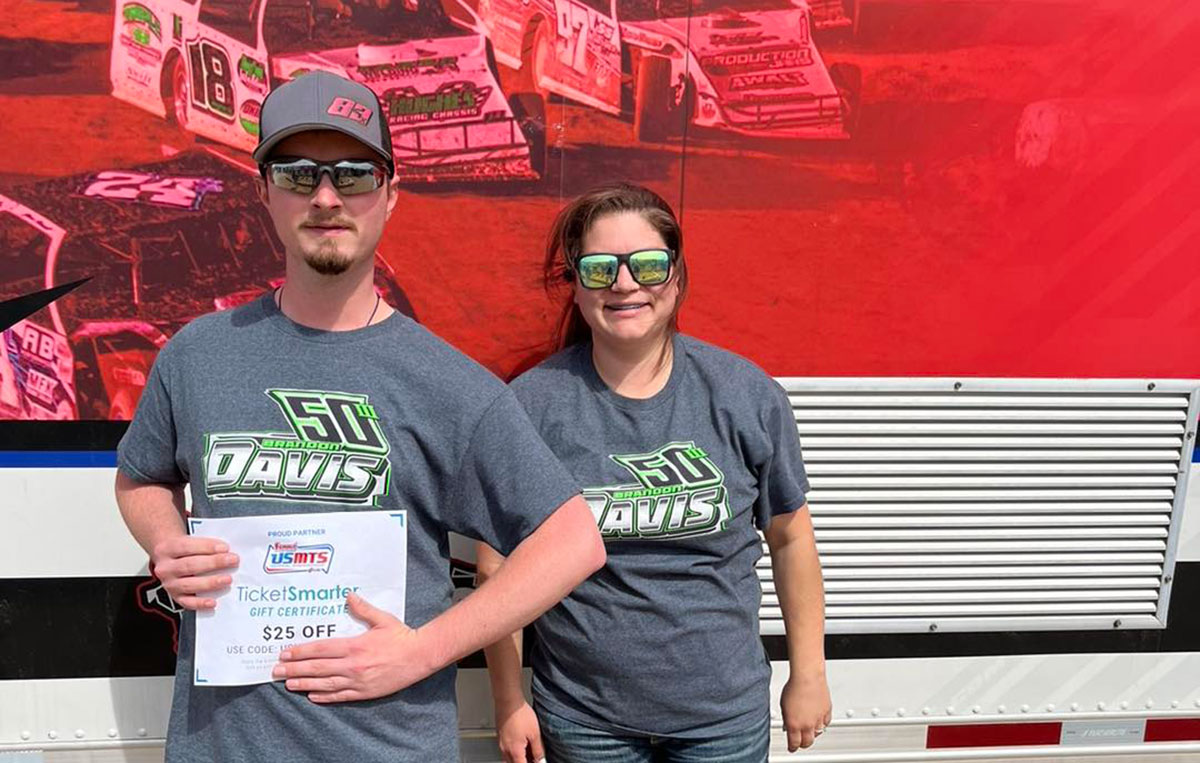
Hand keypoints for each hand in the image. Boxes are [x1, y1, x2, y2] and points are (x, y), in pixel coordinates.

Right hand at [150, 535, 238, 609]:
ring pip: (189, 584)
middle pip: (189, 565)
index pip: (187, 546)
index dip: (207, 547)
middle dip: (214, 563)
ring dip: (210, 582)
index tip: (225, 548)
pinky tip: (213, 602)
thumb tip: (227, 551)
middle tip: (232, 560)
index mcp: (168, 548)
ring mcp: (170, 584)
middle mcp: (166, 568)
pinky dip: (200, 603)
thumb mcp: (190, 540)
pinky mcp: (175, 597)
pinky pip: (187, 602)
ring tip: (227, 579)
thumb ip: (206, 544)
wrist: (167, 558)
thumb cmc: (184, 549)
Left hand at [273, 592, 435, 702]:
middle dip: (294, 669)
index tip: (285, 652)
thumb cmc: (401, 637)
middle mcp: (352, 665)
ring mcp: (357, 681)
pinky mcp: (364, 692)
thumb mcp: (382, 619)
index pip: (320, 649)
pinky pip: (340, 696)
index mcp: (354, 646)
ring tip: (289, 684)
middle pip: (317, 668)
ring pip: (324, 684)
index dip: (300, 651)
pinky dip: (324, 696)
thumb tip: (349, 595)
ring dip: (304, 684)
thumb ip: (363, 608)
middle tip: (277, 670)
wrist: (419, 657)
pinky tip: (312, 696)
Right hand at [495, 700, 544, 762]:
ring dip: (519, 758)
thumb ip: (538, 750)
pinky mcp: (500, 737)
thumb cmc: (520, 714)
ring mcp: (501, 743)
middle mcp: (505, 750)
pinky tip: (522, 743)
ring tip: (529, 750)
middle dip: (525, 762)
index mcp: (515, 751)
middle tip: (534, 758)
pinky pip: (506, 750)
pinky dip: (514, 751)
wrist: (508, 700)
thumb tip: (541, 760)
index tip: (538, 762)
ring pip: (509, 758)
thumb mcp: (535, 733)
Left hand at [781, 665, 831, 750]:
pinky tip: (818, 720)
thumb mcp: (783, 705)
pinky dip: (822, 723)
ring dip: (813, 733)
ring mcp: (818, 719)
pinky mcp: (827, 712)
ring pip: (817, 734)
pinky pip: (825, 723)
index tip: (792, 747)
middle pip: (807, 742)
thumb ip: (787, 718)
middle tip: (800, 742)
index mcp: (794, 724)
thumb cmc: (794, 687)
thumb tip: (788, 725)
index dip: (792, 747)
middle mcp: (807, 724)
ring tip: (809, 730)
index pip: (794, 744)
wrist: (807, 676)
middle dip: (803, 743)